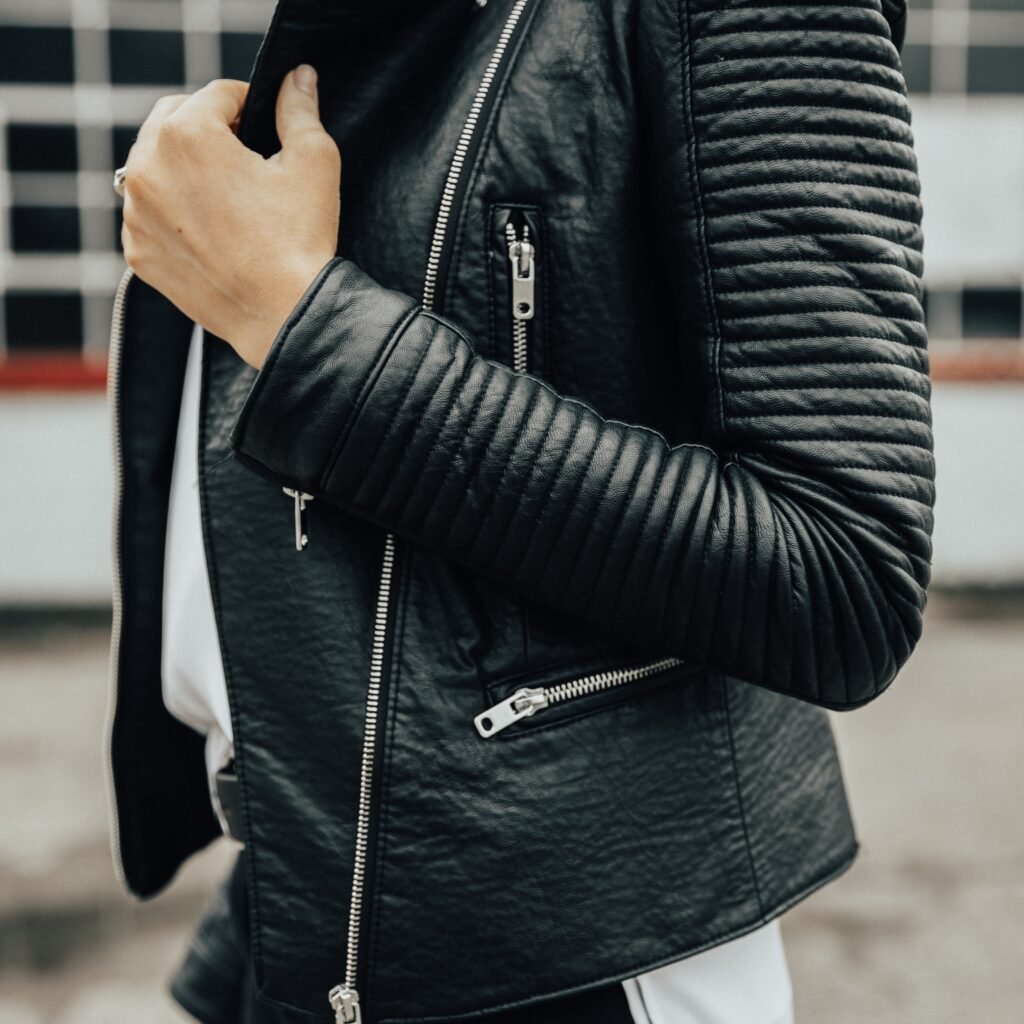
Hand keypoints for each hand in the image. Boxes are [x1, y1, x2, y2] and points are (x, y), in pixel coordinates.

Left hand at [120, 65, 340, 367]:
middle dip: (209, 130)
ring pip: (155, 167)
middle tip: (246, 159)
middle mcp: (147, 167)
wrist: (283, 316)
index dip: (250, 105)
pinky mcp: (139, 251)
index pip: (217, 95)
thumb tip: (299, 79)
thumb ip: (299, 111)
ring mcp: (136, 214)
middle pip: (174, 121)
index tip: (266, 125)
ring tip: (227, 196)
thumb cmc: (300, 241)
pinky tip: (210, 229)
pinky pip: (148, 214)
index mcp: (186, 134)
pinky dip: (172, 212)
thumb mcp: (313, 163)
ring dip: (184, 169)